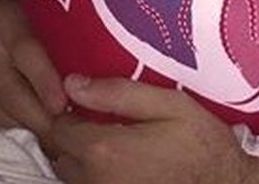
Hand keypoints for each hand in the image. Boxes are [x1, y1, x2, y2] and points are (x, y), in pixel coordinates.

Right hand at [0, 0, 67, 148]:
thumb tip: (82, 84)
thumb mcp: (34, 18)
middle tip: (65, 134)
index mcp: (5, 23)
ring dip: (25, 130)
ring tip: (50, 139)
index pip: (26, 54)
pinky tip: (23, 135)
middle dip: (40, 119)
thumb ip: (54, 45)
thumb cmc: (14, 18)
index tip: (63, 106)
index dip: (45, 83)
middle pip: (11, 92)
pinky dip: (5, 131)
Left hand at [51, 76, 258, 183]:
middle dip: (70, 132)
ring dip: (78, 153)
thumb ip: (117, 92)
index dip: (67, 108)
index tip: (85, 99)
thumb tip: (73, 83)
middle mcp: (94, 178)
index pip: (57, 126)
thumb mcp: (168, 105)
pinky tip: (118, 158)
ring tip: (106, 134)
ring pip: (68, 172)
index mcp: (103, 149)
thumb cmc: (201, 143)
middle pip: (58, 151)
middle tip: (94, 115)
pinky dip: (92, 172)